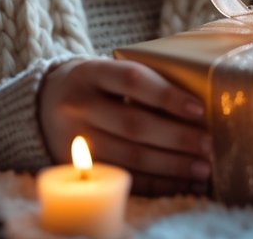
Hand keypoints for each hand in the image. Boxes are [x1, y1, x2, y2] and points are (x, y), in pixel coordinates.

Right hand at [38, 58, 210, 196]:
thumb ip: (142, 80)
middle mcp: (79, 105)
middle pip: (133, 124)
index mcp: (91, 72)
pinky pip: (123, 178)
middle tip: (208, 144)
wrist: (44, 101)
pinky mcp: (79, 168)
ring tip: (202, 169)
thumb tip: (198, 105)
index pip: (132, 79)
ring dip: (171, 166)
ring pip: (129, 157)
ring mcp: (76, 140)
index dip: (167, 95)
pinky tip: (181, 183)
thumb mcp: (108, 69)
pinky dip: (156, 184)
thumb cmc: (96, 83)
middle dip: (176, 137)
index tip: (199, 109)